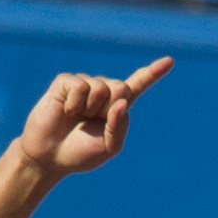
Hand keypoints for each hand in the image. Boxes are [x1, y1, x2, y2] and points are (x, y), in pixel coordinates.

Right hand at [16, 57, 170, 177]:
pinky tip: (65, 112)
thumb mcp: (108, 147)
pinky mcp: (65, 82)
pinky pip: (80, 86)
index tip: (169, 61)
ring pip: (101, 87)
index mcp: (116, 107)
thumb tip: (122, 102)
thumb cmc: (79, 153)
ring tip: (76, 118)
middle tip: (91, 121)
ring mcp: (84, 85)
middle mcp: (102, 92)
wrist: (49, 157)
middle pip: (121, 87)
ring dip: (90, 108)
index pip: (137, 85)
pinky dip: (74, 104)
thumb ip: (120, 128)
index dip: (153, 73)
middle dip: (109, 108)